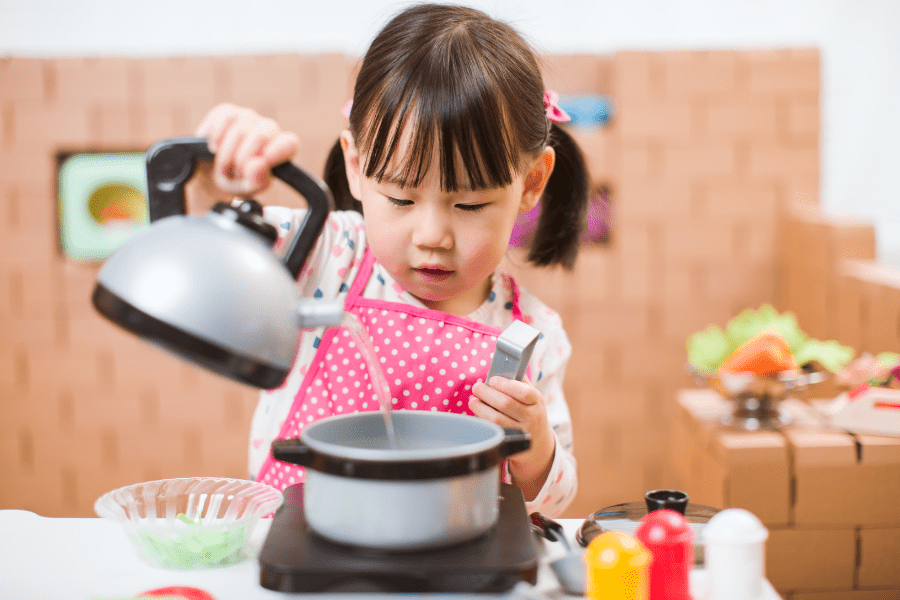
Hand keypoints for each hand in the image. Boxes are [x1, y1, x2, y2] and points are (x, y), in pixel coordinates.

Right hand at [194, 103, 299, 195]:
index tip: (264, 161)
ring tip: (223, 164)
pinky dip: (218, 137)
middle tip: (235, 173)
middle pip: (263, 135)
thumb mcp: (247, 189)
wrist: (209, 173)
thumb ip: (257, 180)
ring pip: (241, 129)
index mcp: (280, 149)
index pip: (290, 143)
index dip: (278, 150)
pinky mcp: (228, 111)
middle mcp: (268, 130)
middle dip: (244, 157)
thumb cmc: (236, 180)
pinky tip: (215, 148)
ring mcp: (249, 118)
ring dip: (228, 153)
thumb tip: (259, 164)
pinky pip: (226, 119)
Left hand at [469, 375, 554, 499]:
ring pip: (496, 420)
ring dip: (480, 408)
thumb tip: (502, 366)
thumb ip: (520, 381)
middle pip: (506, 404)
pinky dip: (482, 421)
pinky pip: (492, 431)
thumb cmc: (531, 413)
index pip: (524, 392)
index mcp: (538, 402)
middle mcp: (532, 418)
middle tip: (477, 387)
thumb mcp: (532, 398)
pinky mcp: (511, 444)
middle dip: (487, 393)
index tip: (492, 380)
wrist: (538, 445)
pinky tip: (477, 414)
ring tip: (473, 400)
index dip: (505, 384)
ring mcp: (521, 433)